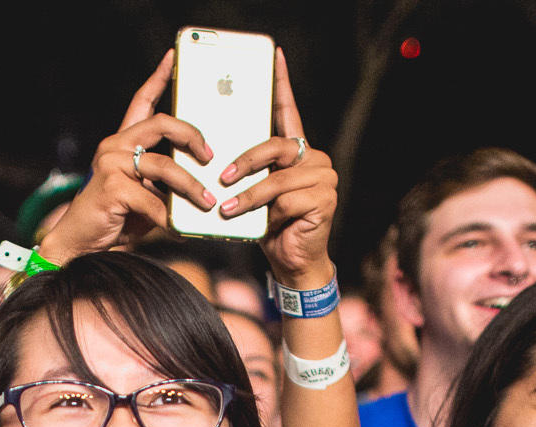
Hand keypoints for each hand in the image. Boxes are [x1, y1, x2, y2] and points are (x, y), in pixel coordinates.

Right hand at [35, 53, 217, 262]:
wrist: (79, 243)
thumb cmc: (116, 218)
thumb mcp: (146, 194)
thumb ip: (166, 183)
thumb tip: (203, 183)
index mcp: (123, 142)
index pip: (142, 101)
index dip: (159, 77)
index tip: (174, 57)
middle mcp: (115, 146)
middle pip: (162, 124)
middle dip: (192, 136)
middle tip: (210, 156)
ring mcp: (111, 164)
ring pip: (164, 166)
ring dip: (190, 186)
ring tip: (207, 202)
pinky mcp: (111, 187)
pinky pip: (152, 200)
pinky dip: (169, 217)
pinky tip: (179, 229)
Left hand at [215, 49, 337, 287]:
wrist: (291, 262)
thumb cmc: (267, 226)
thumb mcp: (250, 193)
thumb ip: (242, 171)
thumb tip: (210, 153)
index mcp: (296, 151)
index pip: (287, 111)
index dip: (280, 84)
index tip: (273, 56)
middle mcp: (314, 158)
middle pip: (276, 146)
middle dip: (245, 162)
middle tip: (222, 177)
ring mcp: (323, 177)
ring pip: (278, 178)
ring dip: (248, 196)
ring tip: (226, 209)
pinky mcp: (326, 198)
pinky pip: (287, 199)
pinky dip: (266, 212)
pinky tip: (258, 224)